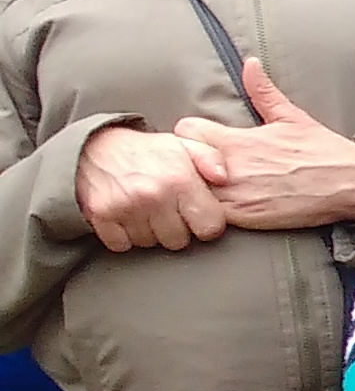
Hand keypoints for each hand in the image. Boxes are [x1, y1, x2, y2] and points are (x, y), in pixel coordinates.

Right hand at [73, 125, 229, 251]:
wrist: (93, 146)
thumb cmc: (147, 151)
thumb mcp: (184, 146)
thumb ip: (212, 160)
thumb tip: (224, 179)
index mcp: (180, 179)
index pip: (210, 227)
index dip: (206, 224)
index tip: (197, 215)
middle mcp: (154, 196)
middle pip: (179, 241)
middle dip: (177, 230)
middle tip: (167, 211)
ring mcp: (126, 207)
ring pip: (151, 244)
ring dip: (150, 232)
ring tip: (146, 210)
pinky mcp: (101, 216)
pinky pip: (122, 245)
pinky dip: (124, 236)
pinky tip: (126, 218)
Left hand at [166, 61, 354, 231]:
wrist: (351, 186)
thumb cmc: (323, 151)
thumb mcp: (292, 117)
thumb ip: (263, 91)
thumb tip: (250, 62)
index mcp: (238, 140)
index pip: (185, 132)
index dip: (189, 136)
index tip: (200, 142)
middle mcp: (231, 168)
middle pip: (180, 163)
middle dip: (187, 163)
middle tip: (199, 166)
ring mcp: (235, 196)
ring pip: (191, 192)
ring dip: (197, 189)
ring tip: (209, 186)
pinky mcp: (244, 218)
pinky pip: (209, 215)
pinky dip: (210, 210)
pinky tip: (224, 204)